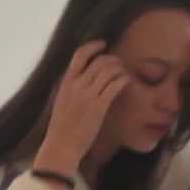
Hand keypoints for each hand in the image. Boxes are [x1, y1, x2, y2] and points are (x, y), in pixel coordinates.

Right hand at [35, 40, 129, 181]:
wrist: (61, 145)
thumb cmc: (62, 127)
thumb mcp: (62, 101)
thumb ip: (70, 89)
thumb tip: (80, 80)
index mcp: (66, 82)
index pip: (79, 55)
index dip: (93, 46)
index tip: (103, 44)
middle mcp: (76, 85)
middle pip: (98, 61)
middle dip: (113, 59)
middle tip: (120, 64)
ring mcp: (88, 95)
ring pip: (108, 71)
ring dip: (120, 68)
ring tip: (125, 73)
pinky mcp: (99, 106)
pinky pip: (114, 86)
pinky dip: (123, 80)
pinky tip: (127, 82)